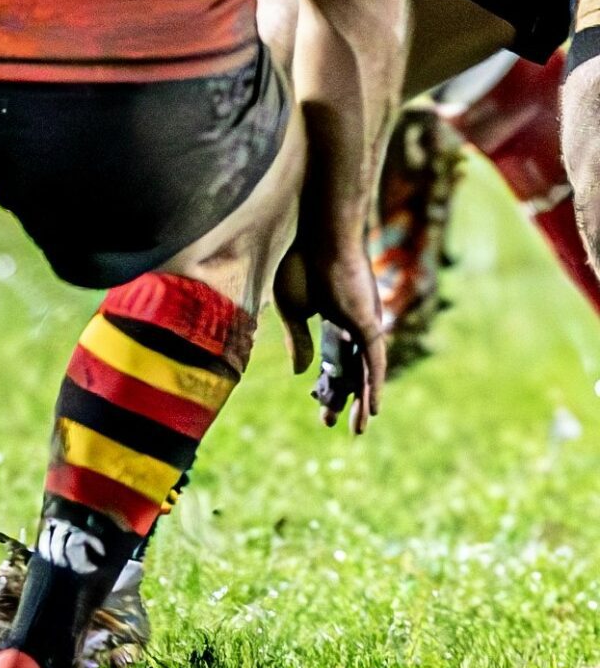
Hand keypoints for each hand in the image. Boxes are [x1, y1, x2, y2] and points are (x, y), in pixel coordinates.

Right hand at [274, 233, 384, 433]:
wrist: (321, 238)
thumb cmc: (302, 265)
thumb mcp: (292, 309)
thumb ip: (298, 342)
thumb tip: (302, 373)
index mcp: (329, 320)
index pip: (329, 361)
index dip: (323, 384)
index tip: (316, 404)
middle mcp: (350, 327)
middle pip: (348, 372)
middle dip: (342, 399)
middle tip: (333, 423)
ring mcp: (362, 327)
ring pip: (365, 373)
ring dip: (363, 402)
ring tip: (359, 429)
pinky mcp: (369, 327)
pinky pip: (374, 364)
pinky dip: (375, 387)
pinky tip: (375, 409)